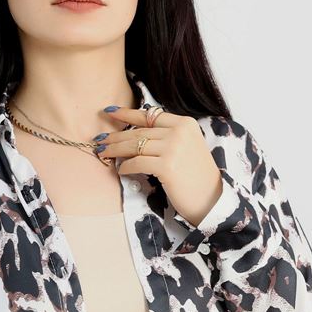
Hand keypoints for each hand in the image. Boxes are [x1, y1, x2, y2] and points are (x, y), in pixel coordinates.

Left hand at [93, 104, 222, 227]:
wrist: (211, 199)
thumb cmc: (196, 177)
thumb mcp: (187, 148)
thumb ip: (168, 137)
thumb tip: (138, 135)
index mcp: (185, 124)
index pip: (150, 114)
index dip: (127, 113)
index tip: (110, 112)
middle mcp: (179, 132)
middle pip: (139, 131)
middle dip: (116, 136)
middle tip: (99, 140)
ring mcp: (173, 148)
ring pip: (135, 145)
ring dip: (115, 150)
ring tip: (103, 154)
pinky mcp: (167, 166)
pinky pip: (138, 163)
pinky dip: (126, 167)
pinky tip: (120, 170)